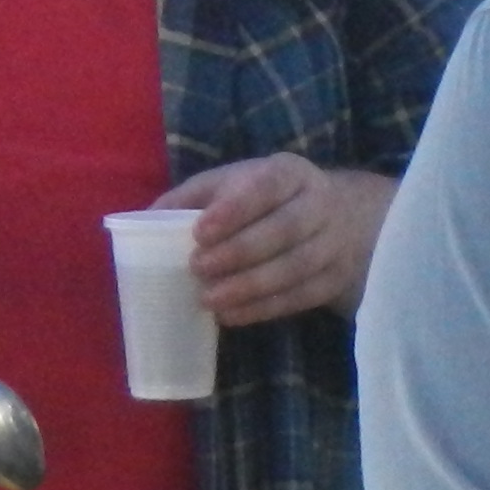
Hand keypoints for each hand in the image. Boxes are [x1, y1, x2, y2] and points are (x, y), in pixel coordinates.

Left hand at [164, 156, 398, 325]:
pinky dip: (265, 309)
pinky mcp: (335, 278)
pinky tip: (232, 316)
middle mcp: (320, 203)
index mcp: (290, 173)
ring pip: (297, 267)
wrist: (345, 218)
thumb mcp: (235, 183)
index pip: (268, 186)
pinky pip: (302, 297)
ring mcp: (334, 243)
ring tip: (210, 299)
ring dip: (251, 286)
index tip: (200, 232)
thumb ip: (193, 197)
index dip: (236, 209)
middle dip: (240, 251)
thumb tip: (144, 221)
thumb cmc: (269, 200)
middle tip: (198, 267)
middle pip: (287, 228)